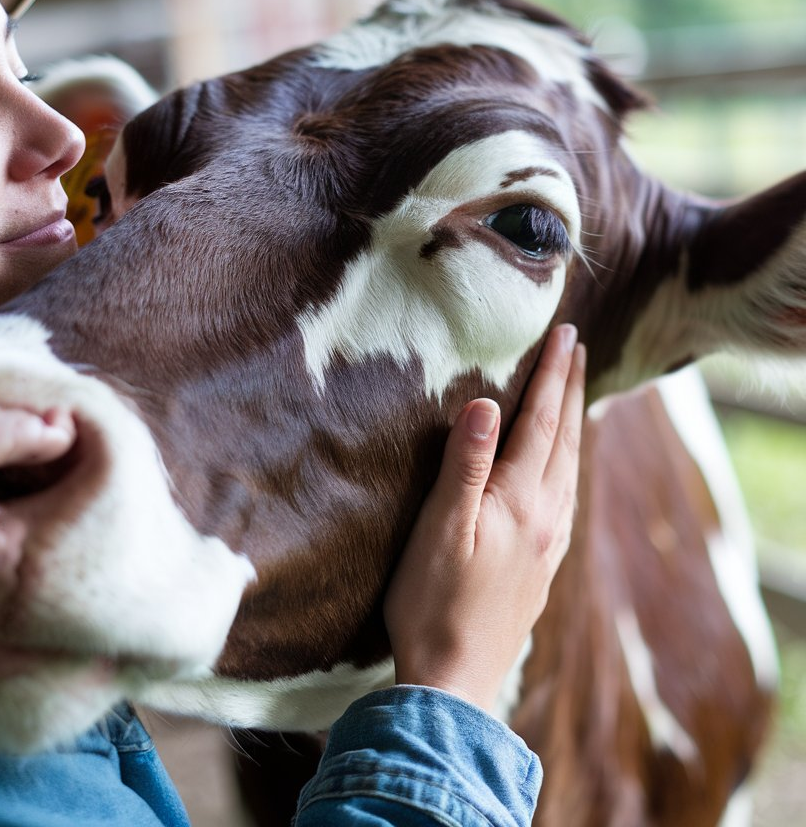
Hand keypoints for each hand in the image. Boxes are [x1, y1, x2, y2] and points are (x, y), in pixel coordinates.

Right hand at [383, 324, 585, 711]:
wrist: (455, 679)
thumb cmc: (433, 602)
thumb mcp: (440, 529)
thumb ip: (465, 464)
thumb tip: (488, 403)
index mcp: (520, 501)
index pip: (540, 422)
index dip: (551, 374)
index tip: (565, 333)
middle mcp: (546, 518)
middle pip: (565, 439)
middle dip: (572, 388)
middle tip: (578, 348)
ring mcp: (548, 544)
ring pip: (571, 467)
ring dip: (574, 423)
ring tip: (578, 395)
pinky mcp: (542, 564)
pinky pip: (567, 495)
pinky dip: (569, 462)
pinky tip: (564, 469)